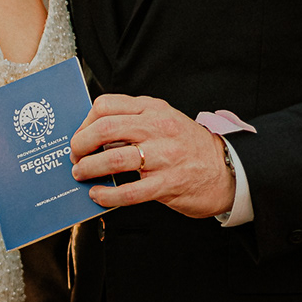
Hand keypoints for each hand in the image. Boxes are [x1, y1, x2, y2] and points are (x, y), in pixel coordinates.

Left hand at [71, 93, 236, 219]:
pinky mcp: (168, 183)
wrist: (227, 170)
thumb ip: (134, 122)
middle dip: (80, 144)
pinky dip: (107, 195)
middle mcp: (158, 128)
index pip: (107, 105)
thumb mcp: (165, 121)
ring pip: (114, 159)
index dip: (84, 122)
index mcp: (153, 109)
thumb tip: (93, 135)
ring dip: (89, 168)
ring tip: (81, 174)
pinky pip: (129, 191)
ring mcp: (164, 156)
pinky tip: (98, 195)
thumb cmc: (189, 147)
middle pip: (105, 129)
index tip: (79, 136)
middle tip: (74, 156)